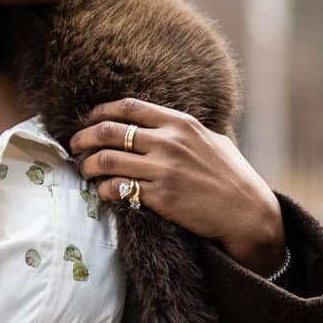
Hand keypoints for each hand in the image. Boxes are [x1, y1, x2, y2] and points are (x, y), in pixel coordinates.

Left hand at [68, 98, 285, 275]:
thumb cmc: (235, 178)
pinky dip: (103, 189)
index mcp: (181, 123)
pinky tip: (103, 192)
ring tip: (84, 171)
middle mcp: (169, 142)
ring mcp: (163, 169)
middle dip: (83, 137)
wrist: (249, 214)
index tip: (87, 120)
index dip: (100, 112)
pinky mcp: (160, 196)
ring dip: (87, 165)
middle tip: (74, 146)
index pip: (128, 107)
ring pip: (105, 160)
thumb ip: (186, 131)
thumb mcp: (214, 141)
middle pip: (108, 131)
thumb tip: (164, 124)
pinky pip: (116, 188)